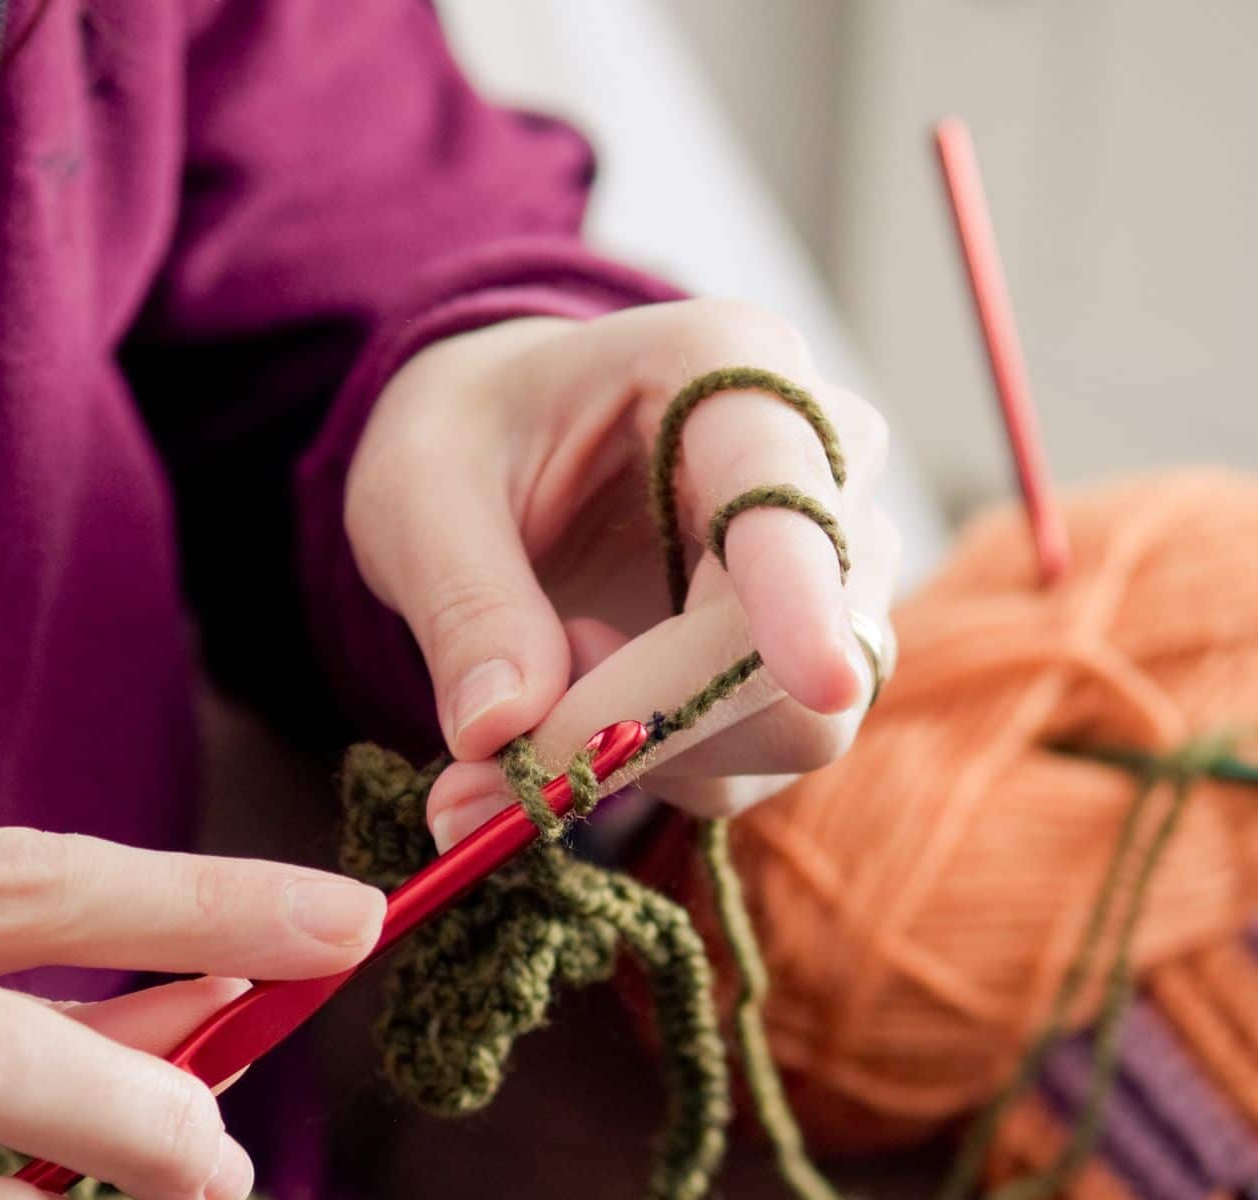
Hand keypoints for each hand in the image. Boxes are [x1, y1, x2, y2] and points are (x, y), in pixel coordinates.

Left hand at [343, 300, 903, 846]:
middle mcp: (822, 461)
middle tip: (492, 746)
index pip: (786, 498)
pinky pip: (750, 762)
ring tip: (521, 697)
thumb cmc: (474, 438)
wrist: (512, 445)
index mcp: (727, 368)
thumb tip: (499, 731)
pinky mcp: (818, 660)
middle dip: (640, 724)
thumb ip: (463, 603)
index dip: (801, 596)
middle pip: (793, 654)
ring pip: (783, 727)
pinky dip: (644, 774)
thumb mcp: (419, 490)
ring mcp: (838, 570)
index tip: (817, 681)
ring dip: (633, 757)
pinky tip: (573, 714)